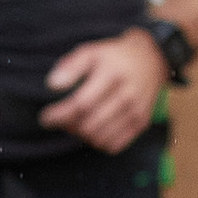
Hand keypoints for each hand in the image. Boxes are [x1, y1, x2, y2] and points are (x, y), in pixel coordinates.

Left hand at [39, 30, 169, 154]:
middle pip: (89, 124)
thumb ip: (70, 66)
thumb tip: (52, 85)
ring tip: (74, 124)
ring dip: (81, 136)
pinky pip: (114, 145)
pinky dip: (98, 143)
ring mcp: (136, 111)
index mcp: (112, 74)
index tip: (46, 117)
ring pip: (100, 138)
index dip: (60, 115)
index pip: (81, 104)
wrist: (151, 59)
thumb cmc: (114, 57)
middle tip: (59, 121)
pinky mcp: (142, 123)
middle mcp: (127, 94)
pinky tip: (92, 130)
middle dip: (68, 127)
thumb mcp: (91, 51)